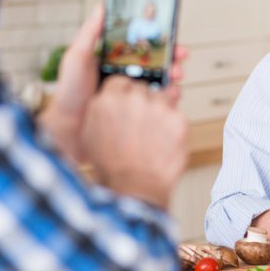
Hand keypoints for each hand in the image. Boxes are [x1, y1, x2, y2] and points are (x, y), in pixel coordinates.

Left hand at [38, 3, 187, 163]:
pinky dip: (168, 97)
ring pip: (160, 80)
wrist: (67, 129)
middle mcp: (126, 75)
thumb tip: (101, 7)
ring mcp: (132, 94)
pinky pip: (157, 102)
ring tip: (176, 75)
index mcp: (114, 60)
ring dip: (173, 75)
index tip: (171, 33)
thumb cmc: (68, 93)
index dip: (157, 38)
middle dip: (172, 57)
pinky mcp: (136, 112)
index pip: (140, 45)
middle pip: (156, 62)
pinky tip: (172, 94)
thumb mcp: (76, 58)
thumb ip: (89, 33)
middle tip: (180, 57)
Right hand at [79, 76, 188, 209]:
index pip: (121, 81)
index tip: (127, 104)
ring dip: (159, 112)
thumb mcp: (90, 134)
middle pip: (142, 88)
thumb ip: (100, 110)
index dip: (124, 93)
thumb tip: (108, 99)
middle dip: (142, 103)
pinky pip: (177, 115)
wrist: (135, 189)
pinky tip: (164, 143)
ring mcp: (158, 108)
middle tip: (140, 125)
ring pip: (162, 98)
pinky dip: (173, 127)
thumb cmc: (112, 168)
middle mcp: (134, 99)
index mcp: (109, 99)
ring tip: (152, 136)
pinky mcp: (178, 120)